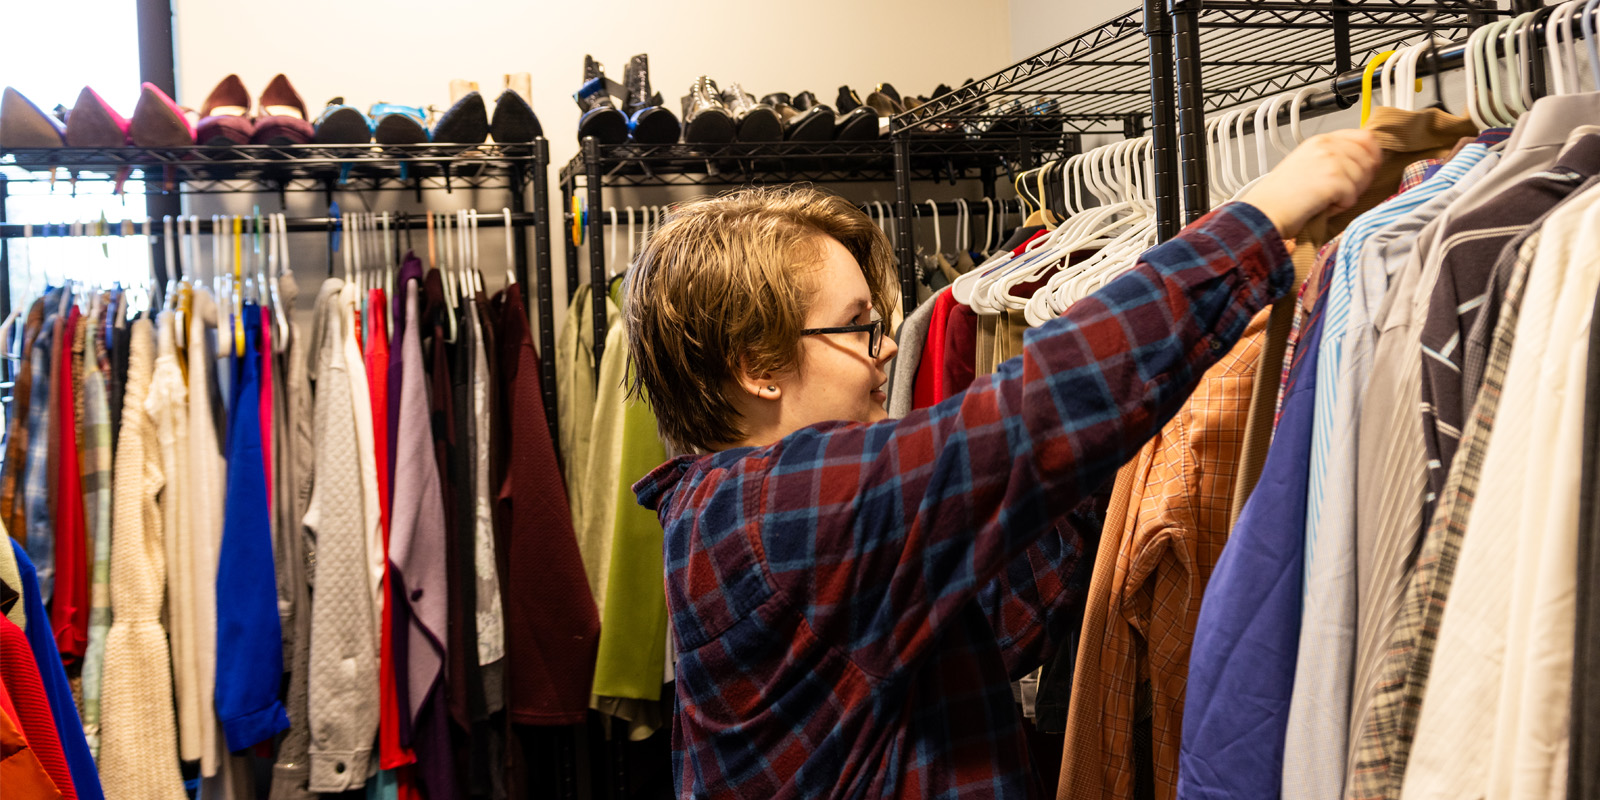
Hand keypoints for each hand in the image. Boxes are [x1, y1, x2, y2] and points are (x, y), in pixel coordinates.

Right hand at [1238, 129, 1381, 238]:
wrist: (1264, 212)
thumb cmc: (1280, 196)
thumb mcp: (1307, 165)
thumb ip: (1334, 158)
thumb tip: (1364, 163)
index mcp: (1320, 140)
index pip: (1365, 137)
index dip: (1373, 155)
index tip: (1369, 168)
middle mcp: (1327, 146)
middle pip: (1370, 158)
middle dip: (1362, 179)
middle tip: (1342, 192)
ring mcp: (1331, 161)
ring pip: (1363, 178)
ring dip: (1349, 194)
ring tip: (1326, 199)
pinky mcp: (1334, 180)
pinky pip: (1353, 195)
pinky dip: (1340, 206)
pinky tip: (1323, 205)